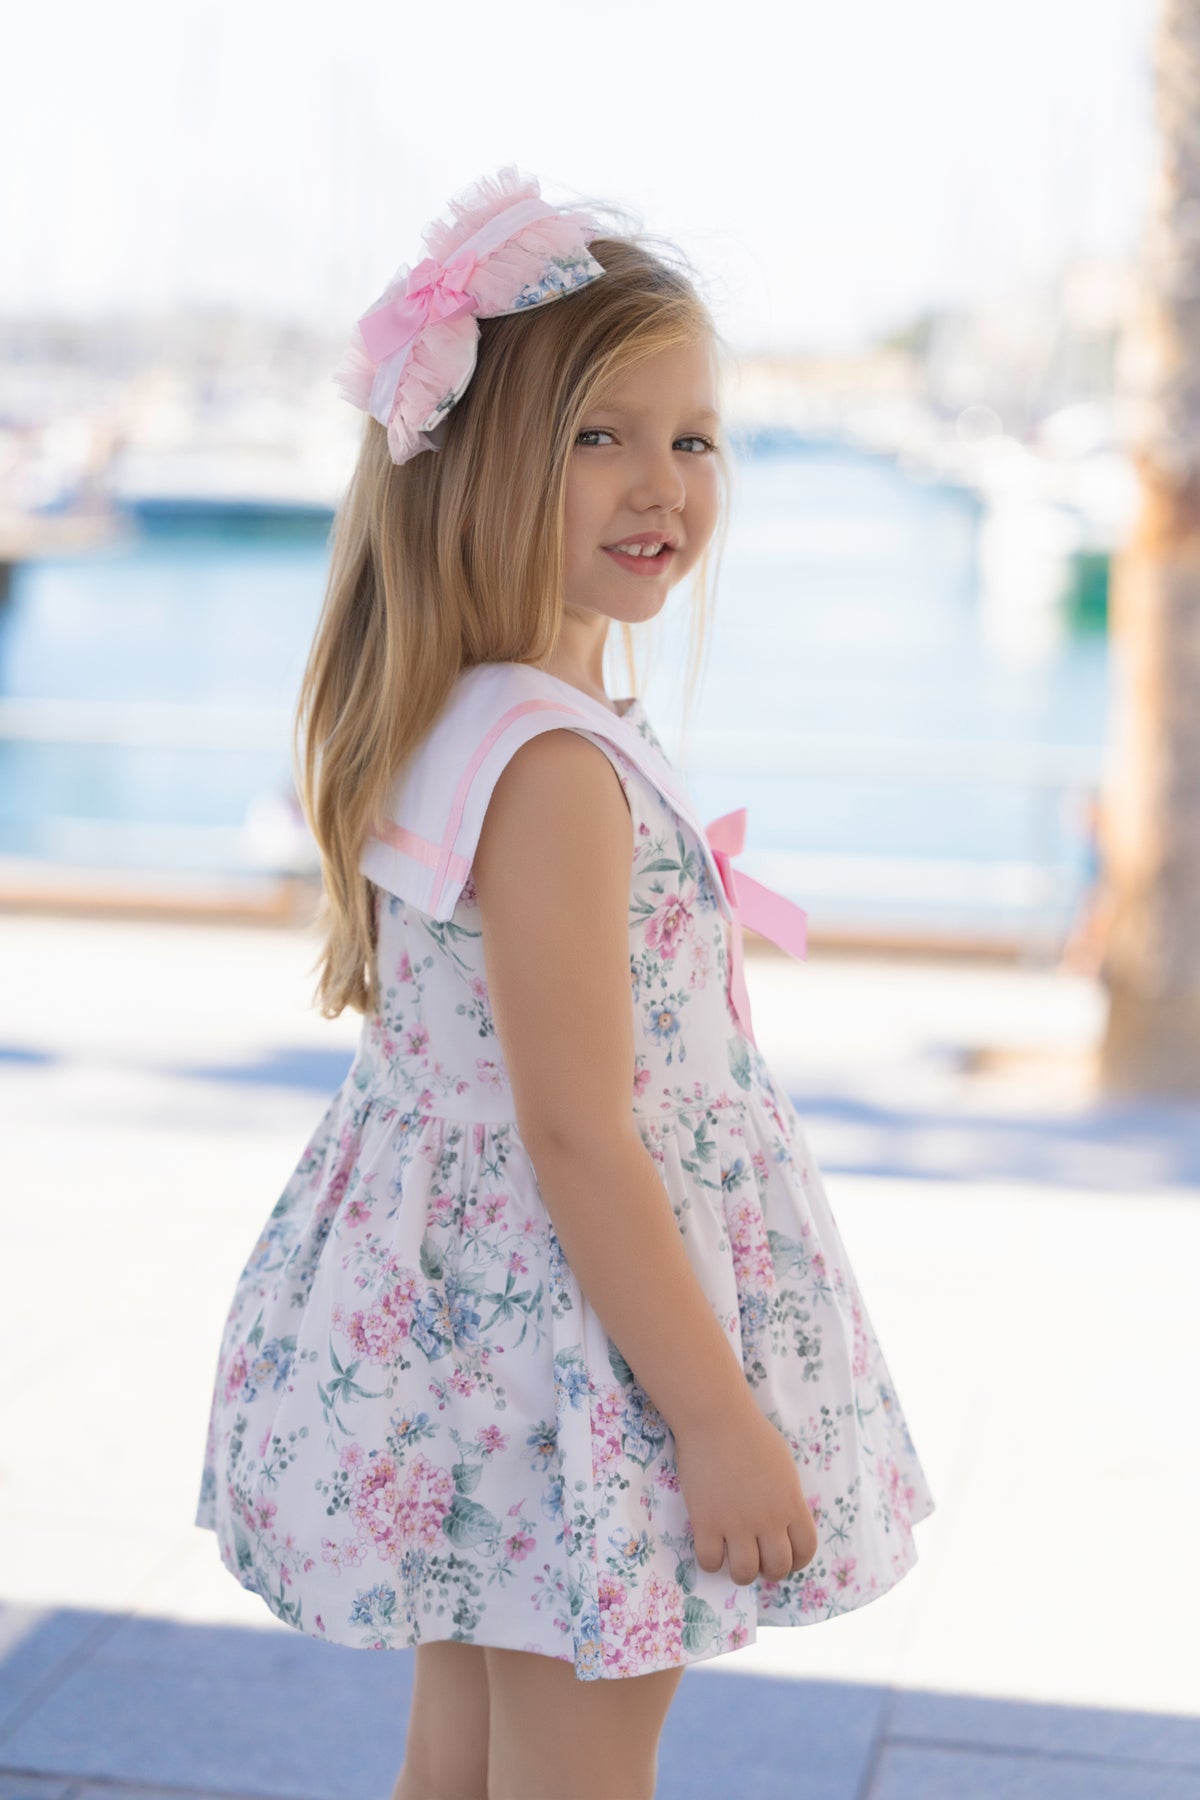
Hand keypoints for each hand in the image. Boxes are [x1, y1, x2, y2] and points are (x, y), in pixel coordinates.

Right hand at [673, 1400, 817, 1586]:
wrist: (716, 1417)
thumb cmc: (750, 1433)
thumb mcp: (784, 1465)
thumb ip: (787, 1497)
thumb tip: (784, 1520)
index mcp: (791, 1503)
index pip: (806, 1551)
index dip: (796, 1561)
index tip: (784, 1556)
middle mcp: (768, 1519)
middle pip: (777, 1568)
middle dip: (768, 1570)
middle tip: (756, 1558)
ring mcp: (736, 1523)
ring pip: (744, 1573)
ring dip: (740, 1572)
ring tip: (733, 1556)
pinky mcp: (706, 1522)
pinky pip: (709, 1562)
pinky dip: (710, 1561)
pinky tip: (709, 1545)